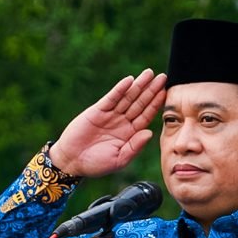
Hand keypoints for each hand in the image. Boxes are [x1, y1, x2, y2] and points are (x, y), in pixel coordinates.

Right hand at [49, 69, 167, 177]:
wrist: (72, 161)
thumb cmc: (96, 164)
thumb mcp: (119, 159)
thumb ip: (135, 147)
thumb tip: (150, 132)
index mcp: (130, 133)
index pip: (146, 115)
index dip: (156, 104)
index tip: (165, 93)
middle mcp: (122, 122)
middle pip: (140, 103)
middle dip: (151, 90)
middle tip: (163, 77)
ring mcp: (110, 115)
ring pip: (127, 97)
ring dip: (138, 85)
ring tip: (149, 73)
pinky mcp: (97, 111)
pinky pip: (111, 98)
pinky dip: (120, 89)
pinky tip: (129, 81)